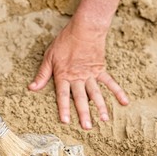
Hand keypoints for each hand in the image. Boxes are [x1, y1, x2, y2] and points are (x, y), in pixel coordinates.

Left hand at [29, 0, 127, 129]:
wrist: (85, 28)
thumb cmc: (65, 42)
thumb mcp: (49, 57)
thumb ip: (42, 74)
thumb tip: (31, 88)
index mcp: (64, 76)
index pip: (63, 95)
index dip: (64, 109)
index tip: (66, 121)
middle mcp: (78, 78)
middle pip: (81, 98)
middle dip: (84, 114)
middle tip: (87, 127)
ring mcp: (91, 75)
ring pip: (96, 93)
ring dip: (101, 107)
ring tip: (104, 120)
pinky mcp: (100, 70)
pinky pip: (110, 82)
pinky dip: (118, 92)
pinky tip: (124, 102)